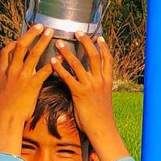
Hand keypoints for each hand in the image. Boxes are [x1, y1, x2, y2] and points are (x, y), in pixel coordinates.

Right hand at [0, 25, 56, 154]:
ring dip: (43, 41)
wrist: (6, 118)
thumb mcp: (1, 89)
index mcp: (3, 70)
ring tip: (51, 33)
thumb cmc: (4, 106)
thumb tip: (9, 76)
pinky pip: (44, 70)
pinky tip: (61, 58)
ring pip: (33, 54)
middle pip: (21, 46)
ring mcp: (22, 76)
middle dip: (31, 34)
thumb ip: (6, 79)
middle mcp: (12, 70)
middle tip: (41, 26)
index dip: (15, 42)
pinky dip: (53, 63)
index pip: (6, 50)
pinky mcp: (32, 84)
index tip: (23, 37)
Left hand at [52, 33, 128, 160]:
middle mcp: (100, 80)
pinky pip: (68, 77)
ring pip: (79, 64)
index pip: (107, 59)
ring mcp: (90, 86)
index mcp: (107, 80)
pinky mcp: (80, 93)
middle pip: (94, 56)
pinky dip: (60, 68)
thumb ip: (98, 86)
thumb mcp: (103, 97)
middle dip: (86, 42)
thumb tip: (92, 80)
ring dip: (68, 52)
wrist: (102, 129)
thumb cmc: (101, 116)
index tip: (98, 37)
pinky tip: (52, 61)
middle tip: (77, 32)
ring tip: (58, 43)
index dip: (103, 47)